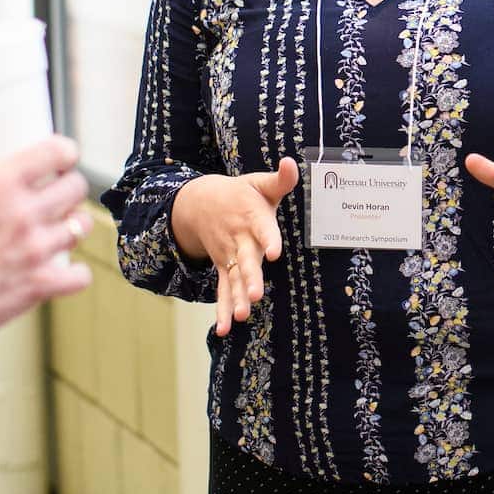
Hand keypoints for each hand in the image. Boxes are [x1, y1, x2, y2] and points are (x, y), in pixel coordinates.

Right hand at [0, 137, 92, 369]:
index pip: (54, 153)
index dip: (64, 152)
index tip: (61, 157)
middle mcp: (23, 215)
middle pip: (76, 187)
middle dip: (69, 186)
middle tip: (57, 192)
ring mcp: (36, 251)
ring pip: (81, 226)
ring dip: (72, 224)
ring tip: (59, 226)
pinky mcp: (41, 285)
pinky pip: (81, 274)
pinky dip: (75, 273)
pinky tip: (63, 269)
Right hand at [171, 159, 298, 336]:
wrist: (199, 203)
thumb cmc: (240, 194)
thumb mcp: (259, 183)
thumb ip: (280, 179)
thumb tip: (294, 162)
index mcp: (252, 218)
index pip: (262, 229)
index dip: (268, 240)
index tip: (274, 252)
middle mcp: (239, 241)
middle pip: (245, 261)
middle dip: (250, 278)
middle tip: (256, 295)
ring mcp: (228, 258)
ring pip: (232, 280)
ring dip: (236, 299)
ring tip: (242, 316)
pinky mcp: (222, 269)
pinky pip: (221, 291)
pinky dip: (222, 311)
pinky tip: (224, 330)